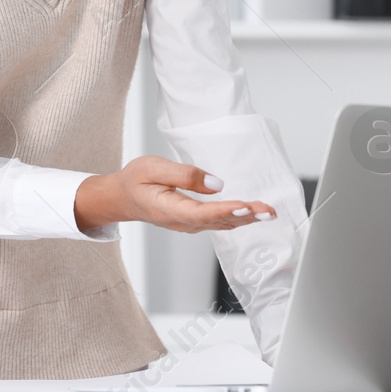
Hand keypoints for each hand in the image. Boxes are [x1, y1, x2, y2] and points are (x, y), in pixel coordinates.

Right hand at [74, 156, 275, 234]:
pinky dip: (238, 218)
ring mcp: (189, 224)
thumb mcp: (152, 168)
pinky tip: (252, 213)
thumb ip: (184, 175)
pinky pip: (219, 221)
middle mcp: (182, 222)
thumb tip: (217, 184)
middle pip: (218, 221)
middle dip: (246, 216)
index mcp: (170, 209)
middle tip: (268, 211)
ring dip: (247, 218)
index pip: (202, 213)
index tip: (245, 205)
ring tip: (267, 212)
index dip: (225, 210)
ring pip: (222, 223)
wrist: (122, 197)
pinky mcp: (194, 221)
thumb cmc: (135, 181)